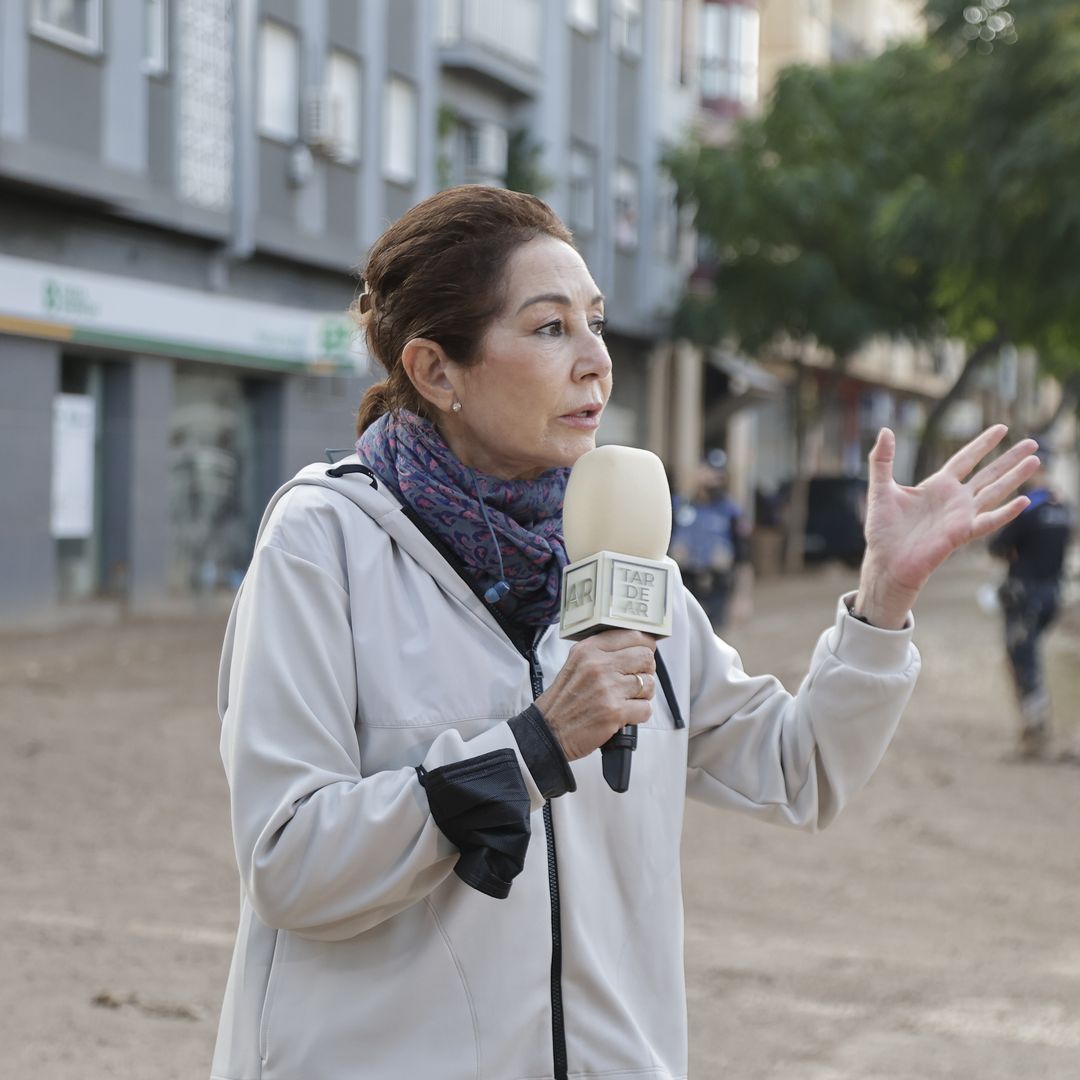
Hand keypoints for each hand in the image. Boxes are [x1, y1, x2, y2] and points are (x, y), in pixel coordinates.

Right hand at [536, 630, 656, 760]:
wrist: (548, 732)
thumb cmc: (563, 702)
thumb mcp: (575, 664)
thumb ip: (601, 653)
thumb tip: (635, 648)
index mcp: (588, 650)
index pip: (632, 635)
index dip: (644, 646)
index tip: (643, 654)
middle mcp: (599, 666)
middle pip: (646, 657)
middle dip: (646, 671)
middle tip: (636, 681)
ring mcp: (608, 689)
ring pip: (649, 684)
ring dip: (643, 695)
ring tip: (627, 700)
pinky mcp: (615, 712)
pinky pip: (646, 708)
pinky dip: (639, 714)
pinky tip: (625, 715)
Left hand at [854, 425, 1038, 628]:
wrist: (885, 561)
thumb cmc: (882, 530)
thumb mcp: (880, 489)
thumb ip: (882, 460)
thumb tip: (885, 431)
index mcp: (937, 486)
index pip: (965, 459)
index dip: (982, 444)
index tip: (1002, 428)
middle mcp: (954, 499)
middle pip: (988, 474)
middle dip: (1010, 458)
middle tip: (1033, 443)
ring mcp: (961, 516)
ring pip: (995, 492)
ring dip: (1015, 478)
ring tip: (1035, 461)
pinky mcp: (962, 533)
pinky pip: (989, 521)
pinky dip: (1006, 512)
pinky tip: (1024, 500)